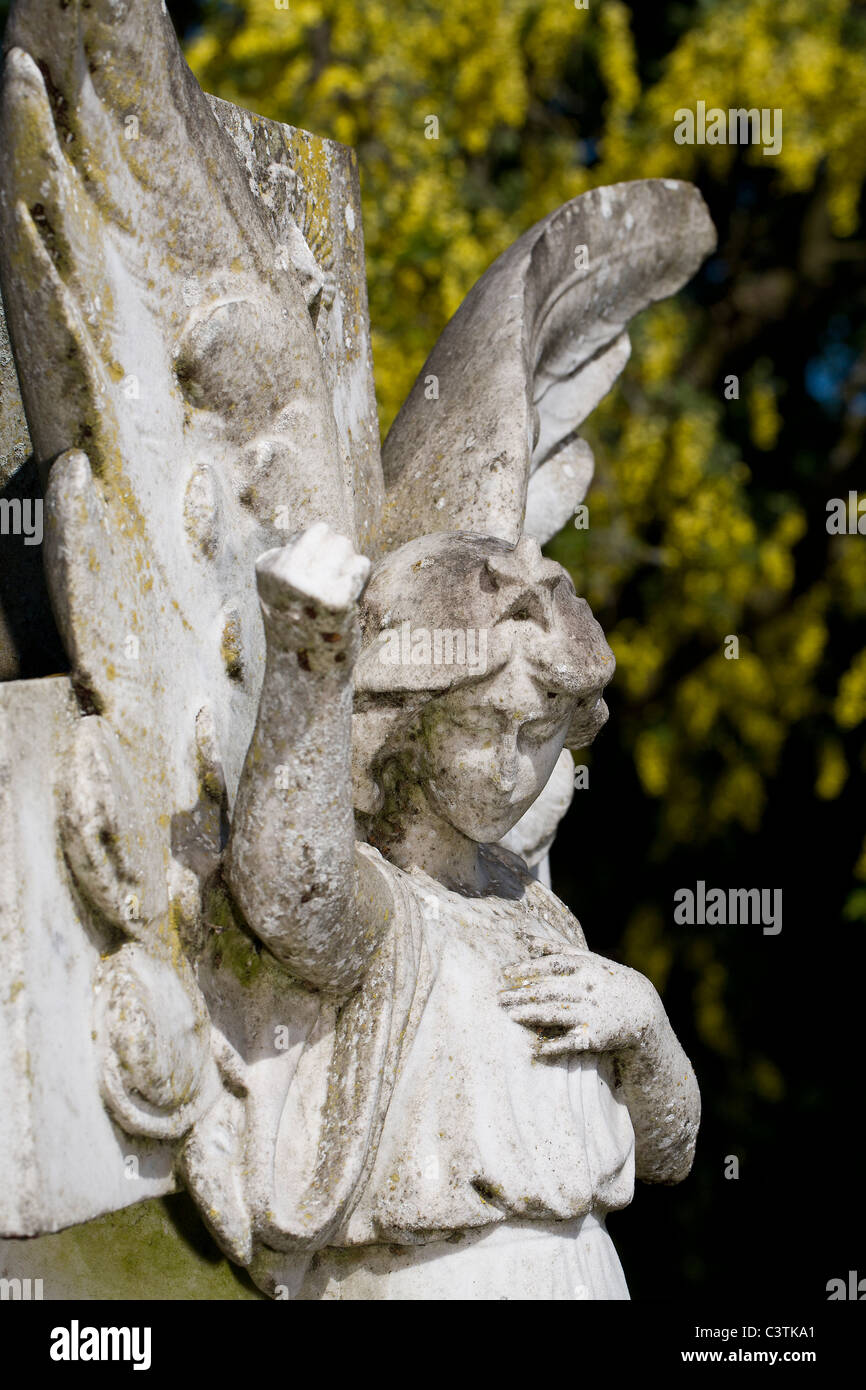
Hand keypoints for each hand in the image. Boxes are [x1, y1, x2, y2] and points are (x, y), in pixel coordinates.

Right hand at [256, 522, 370, 669]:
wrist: (305, 674)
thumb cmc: (300, 624)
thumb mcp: (284, 586)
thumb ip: (298, 557)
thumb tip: (325, 531)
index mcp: (267, 567)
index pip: (312, 534)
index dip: (320, 557)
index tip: (310, 587)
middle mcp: (284, 575)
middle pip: (329, 534)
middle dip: (337, 556)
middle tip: (329, 589)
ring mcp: (309, 587)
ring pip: (345, 545)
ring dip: (348, 567)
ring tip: (336, 595)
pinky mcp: (335, 601)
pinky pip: (361, 565)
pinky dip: (360, 580)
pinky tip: (347, 603)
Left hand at [498, 950, 662, 1059]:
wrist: (642, 1009)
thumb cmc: (606, 980)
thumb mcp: (588, 959)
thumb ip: (556, 949)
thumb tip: (525, 939)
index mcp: (586, 968)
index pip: (552, 965)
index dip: (528, 969)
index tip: (507, 973)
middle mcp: (588, 990)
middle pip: (549, 990)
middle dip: (522, 994)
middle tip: (499, 997)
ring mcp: (591, 1014)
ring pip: (556, 1014)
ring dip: (531, 1015)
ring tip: (511, 1016)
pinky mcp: (594, 1037)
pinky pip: (570, 1042)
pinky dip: (552, 1046)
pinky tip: (535, 1049)